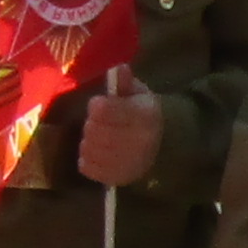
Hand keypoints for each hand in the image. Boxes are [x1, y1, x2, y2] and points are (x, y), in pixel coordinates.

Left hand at [70, 66, 162, 189]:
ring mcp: (127, 163)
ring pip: (88, 148)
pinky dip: (87, 157)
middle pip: (93, 129)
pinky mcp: (116, 178)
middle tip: (98, 122)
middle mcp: (138, 141)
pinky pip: (86, 166)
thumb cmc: (142, 116)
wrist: (161, 148)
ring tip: (98, 137)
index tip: (98, 104)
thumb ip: (126, 82)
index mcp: (144, 116)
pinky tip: (98, 152)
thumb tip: (119, 69)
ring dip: (89, 140)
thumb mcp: (138, 94)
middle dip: (92, 123)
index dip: (97, 106)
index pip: (104, 110)